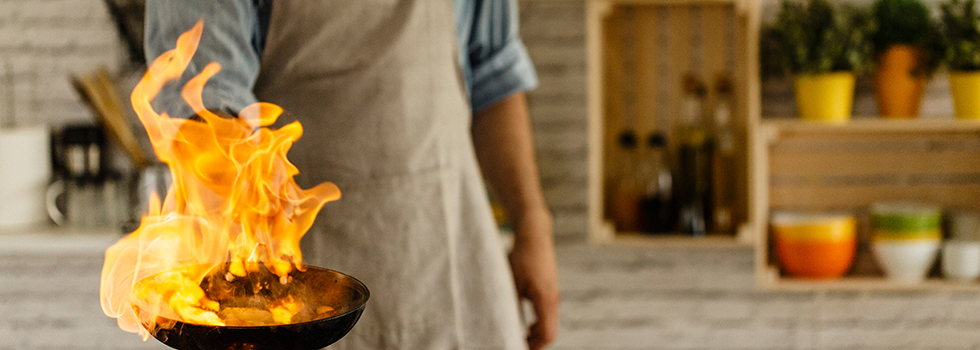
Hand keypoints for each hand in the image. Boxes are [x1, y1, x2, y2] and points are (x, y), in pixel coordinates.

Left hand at [508, 210, 559, 349]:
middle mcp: (553, 300)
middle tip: (515, 345)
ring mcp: (554, 296)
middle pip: (549, 332)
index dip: (533, 347)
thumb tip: (501, 324)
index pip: (546, 334)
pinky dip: (537, 323)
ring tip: (518, 338)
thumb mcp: (511, 282)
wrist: (534, 234)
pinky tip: (524, 324)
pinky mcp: (550, 291)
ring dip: (535, 333)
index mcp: (545, 300)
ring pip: (548, 324)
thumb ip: (509, 304)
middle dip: (534, 343)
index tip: (516, 347)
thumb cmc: (522, 257)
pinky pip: (547, 314)